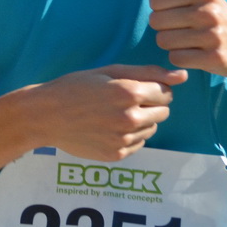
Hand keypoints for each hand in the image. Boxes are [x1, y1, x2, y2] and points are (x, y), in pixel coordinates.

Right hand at [29, 65, 185, 161]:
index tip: (134, 87)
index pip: (166, 92)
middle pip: (163, 111)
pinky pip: (138, 144)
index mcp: (129, 93)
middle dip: (150, 104)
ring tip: (113, 114)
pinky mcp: (117, 155)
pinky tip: (108, 128)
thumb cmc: (74, 87)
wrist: (44, 116)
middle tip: (123, 100)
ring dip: (141, 121)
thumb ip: (147, 72)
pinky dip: (129, 136)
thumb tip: (182, 75)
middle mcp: (130, 118)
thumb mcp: (107, 72)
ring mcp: (124, 139)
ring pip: (152, 129)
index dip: (152, 87)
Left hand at [148, 0, 226, 83]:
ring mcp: (214, 35)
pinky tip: (192, 54)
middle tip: (181, 30)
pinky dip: (179, 58)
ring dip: (170, 44)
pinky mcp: (215, 57)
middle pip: (156, 21)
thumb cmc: (215, 15)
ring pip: (163, 41)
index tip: (174, 13)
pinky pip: (176, 58)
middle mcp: (210, 11)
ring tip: (187, 42)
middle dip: (163, 28)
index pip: (155, 1)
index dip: (159, 10)